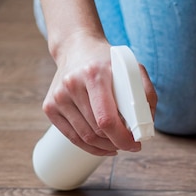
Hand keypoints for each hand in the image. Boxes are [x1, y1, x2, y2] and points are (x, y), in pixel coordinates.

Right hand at [42, 33, 157, 155]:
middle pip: (96, 131)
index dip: (122, 138)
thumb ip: (145, 94)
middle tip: (130, 143)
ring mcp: (58, 97)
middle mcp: (71, 85)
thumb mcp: (132, 69)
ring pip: (85, 137)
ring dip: (105, 146)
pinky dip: (90, 147)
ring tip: (118, 143)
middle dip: (117, 142)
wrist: (77, 48)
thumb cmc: (108, 62)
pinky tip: (103, 145)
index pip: (106, 119)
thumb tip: (146, 126)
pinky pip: (72, 137)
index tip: (135, 144)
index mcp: (93, 74)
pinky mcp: (50, 106)